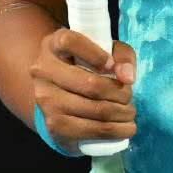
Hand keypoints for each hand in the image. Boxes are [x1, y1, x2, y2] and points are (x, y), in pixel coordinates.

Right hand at [30, 29, 138, 149]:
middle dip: (120, 93)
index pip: (69, 42)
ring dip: (121, 113)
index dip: (95, 53)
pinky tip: (125, 128)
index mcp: (53, 45)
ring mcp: (46, 100)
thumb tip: (127, 77)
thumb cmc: (86, 64)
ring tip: (130, 112)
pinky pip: (89, 130)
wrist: (57, 92)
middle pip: (90, 84)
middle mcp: (43, 71)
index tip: (112, 65)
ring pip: (94, 109)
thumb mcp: (104, 49)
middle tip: (130, 95)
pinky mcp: (53, 124)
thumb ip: (121, 55)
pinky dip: (115, 131)